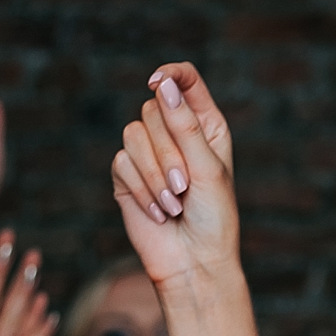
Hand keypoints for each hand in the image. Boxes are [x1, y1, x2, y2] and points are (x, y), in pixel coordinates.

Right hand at [111, 64, 239, 301]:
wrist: (194, 261)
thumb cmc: (213, 217)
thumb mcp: (208, 169)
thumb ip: (185, 127)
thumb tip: (161, 84)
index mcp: (206, 126)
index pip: (186, 80)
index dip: (170, 74)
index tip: (156, 82)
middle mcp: (177, 134)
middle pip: (154, 108)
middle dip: (168, 151)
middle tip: (184, 187)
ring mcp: (149, 153)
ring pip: (133, 134)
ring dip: (154, 174)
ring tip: (174, 203)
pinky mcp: (128, 175)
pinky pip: (121, 162)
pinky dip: (141, 189)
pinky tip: (159, 212)